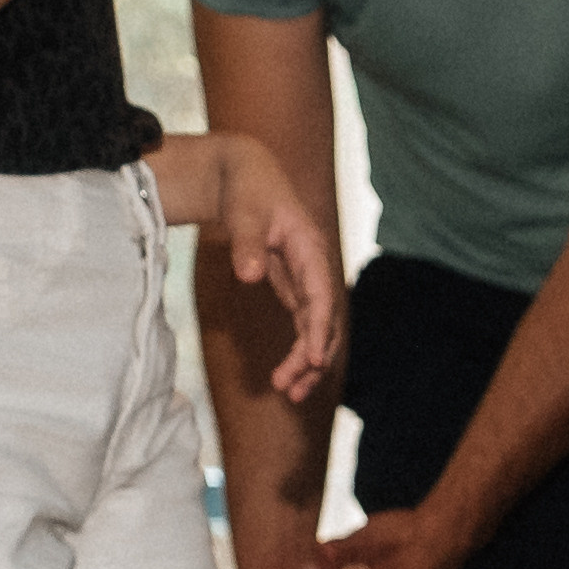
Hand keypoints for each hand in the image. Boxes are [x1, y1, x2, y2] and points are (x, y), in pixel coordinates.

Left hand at [212, 134, 338, 403]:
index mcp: (310, 248)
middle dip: (312, 357)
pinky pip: (305, 328)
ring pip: (317, 330)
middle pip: (324, 321)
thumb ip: (247, 243)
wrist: (246, 176)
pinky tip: (286, 377)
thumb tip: (247, 275)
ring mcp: (308, 281)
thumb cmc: (246, 189)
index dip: (320, 330)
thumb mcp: (243, 212)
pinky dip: (299, 352)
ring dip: (307, 363)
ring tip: (287, 393)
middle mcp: (315, 268)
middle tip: (288, 388)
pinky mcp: (297, 289)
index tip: (314, 360)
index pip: (322, 297)